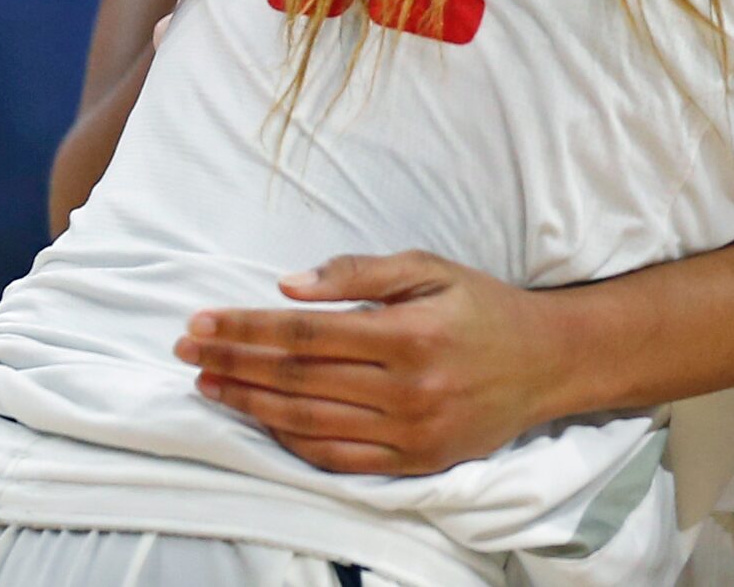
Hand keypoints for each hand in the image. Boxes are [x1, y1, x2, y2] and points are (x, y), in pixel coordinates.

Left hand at [177, 251, 562, 474]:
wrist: (546, 362)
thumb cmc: (481, 307)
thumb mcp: (431, 269)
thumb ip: (361, 274)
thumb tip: (290, 284)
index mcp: (410, 333)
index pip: (305, 332)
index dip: (246, 327)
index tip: (202, 321)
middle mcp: (408, 388)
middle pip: (296, 377)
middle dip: (233, 361)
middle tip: (188, 350)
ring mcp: (410, 431)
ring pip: (307, 420)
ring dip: (249, 403)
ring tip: (209, 385)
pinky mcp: (413, 464)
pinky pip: (335, 457)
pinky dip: (289, 441)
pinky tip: (259, 420)